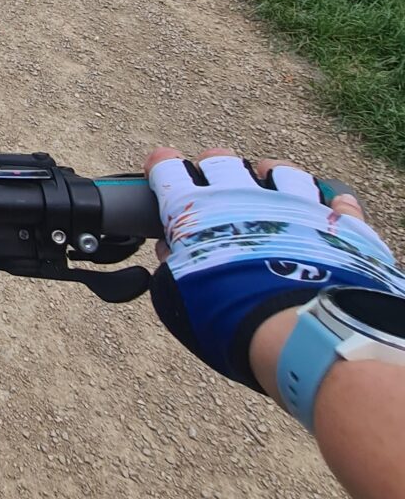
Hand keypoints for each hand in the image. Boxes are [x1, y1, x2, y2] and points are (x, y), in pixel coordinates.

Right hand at [143, 147, 401, 390]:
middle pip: (222, 161)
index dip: (162, 168)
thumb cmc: (229, 320)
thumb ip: (172, 266)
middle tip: (212, 185)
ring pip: (281, 171)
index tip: (162, 172)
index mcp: (196, 210)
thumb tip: (171, 251)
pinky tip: (332, 205)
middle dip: (213, 168)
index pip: (169, 170)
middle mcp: (244, 195)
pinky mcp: (337, 224)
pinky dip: (332, 203)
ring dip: (271, 176)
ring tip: (270, 188)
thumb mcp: (179, 298)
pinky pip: (337, 201)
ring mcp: (295, 204)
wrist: (299, 336)